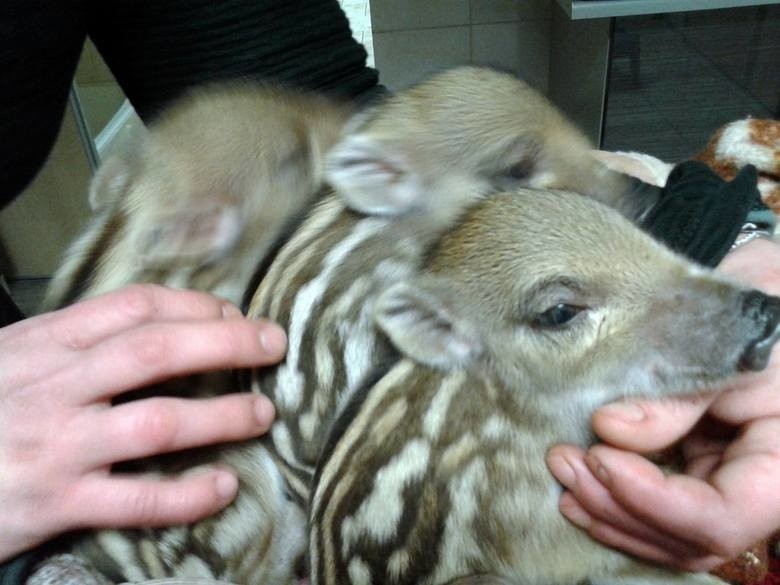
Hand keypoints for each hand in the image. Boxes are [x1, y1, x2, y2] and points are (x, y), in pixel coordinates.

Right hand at [0, 284, 286, 562]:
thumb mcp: (14, 356)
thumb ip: (75, 340)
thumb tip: (153, 324)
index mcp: (48, 344)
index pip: (135, 307)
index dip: (195, 305)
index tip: (233, 314)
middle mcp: (58, 388)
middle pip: (157, 350)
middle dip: (226, 344)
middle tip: (273, 344)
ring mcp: (59, 446)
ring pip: (157, 422)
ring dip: (220, 415)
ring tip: (262, 413)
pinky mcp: (56, 503)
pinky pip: (135, 501)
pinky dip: (185, 495)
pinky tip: (222, 487)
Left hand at [546, 237, 779, 570]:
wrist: (768, 293)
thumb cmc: (759, 315)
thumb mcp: (724, 348)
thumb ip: (673, 399)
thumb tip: (608, 429)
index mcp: (779, 461)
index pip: (725, 515)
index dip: (658, 502)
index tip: (603, 458)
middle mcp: (754, 485)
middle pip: (688, 536)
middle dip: (617, 506)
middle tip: (564, 462)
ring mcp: (722, 482)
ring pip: (668, 536)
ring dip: (609, 511)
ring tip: (562, 471)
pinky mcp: (694, 471)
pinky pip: (655, 513)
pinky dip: (614, 505)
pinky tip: (575, 489)